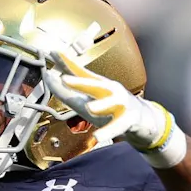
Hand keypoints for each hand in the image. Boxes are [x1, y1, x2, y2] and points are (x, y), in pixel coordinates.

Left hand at [44, 50, 186, 166]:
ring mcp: (121, 104)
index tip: (53, 53)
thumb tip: (48, 80)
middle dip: (80, 82)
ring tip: (90, 108)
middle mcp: (110, 90)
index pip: (81, 72)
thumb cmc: (111, 109)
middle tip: (64, 79)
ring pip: (111, 103)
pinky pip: (117, 126)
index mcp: (99, 85)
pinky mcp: (128, 119)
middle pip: (95, 84)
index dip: (68, 64)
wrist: (142, 120)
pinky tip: (97, 137)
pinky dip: (108, 132)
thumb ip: (66, 93)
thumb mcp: (86, 101)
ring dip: (101, 105)